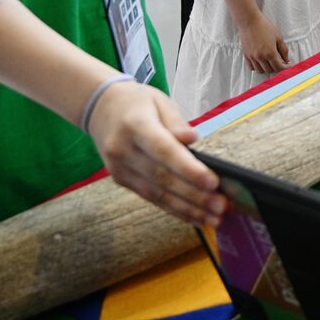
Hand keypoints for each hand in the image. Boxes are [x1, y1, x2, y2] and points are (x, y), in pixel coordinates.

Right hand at [87, 80, 224, 226]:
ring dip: (187, 209)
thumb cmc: (136, 102)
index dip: (188, 168)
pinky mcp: (122, 180)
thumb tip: (192, 139)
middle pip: (163, 178)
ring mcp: (120, 168)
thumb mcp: (159, 101)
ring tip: (214, 218)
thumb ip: (176, 122)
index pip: (164, 150)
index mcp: (135, 125)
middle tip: (221, 206)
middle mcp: (123, 150)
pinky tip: (195, 217)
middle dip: (194, 195)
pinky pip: (151, 198)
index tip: (213, 182)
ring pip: (157, 194)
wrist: (98, 107)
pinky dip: (174, 209)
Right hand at [240, 15, 288, 73]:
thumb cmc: (265, 27)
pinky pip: (251, 67)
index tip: (287, 66)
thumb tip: (286, 60)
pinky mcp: (246, 55)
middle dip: (276, 68)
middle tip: (279, 62)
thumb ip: (284, 50)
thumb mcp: (278, 37)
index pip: (279, 67)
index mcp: (270, 53)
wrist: (250, 22)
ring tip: (270, 63)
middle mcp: (260, 57)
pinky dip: (257, 67)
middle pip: (270, 70)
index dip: (285, 68)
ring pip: (260, 71)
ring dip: (266, 69)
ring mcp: (252, 57)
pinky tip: (261, 62)